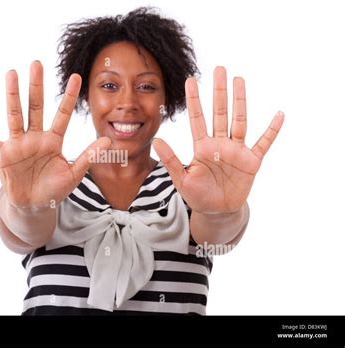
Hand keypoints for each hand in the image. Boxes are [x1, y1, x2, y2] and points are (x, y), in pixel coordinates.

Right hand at [0, 61, 110, 208]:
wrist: (34, 205)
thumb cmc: (54, 188)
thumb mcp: (74, 174)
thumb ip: (88, 157)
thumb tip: (108, 141)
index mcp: (53, 140)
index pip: (62, 115)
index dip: (68, 97)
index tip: (76, 76)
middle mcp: (35, 137)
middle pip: (35, 108)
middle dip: (37, 87)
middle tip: (37, 64)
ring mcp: (17, 144)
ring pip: (14, 116)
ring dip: (12, 96)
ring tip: (12, 74)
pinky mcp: (2, 155)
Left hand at [153, 66, 283, 213]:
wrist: (217, 211)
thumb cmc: (197, 195)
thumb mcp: (181, 179)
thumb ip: (171, 160)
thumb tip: (156, 140)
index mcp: (202, 147)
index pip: (197, 118)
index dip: (194, 100)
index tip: (190, 80)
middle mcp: (220, 143)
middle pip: (220, 113)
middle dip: (219, 92)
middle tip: (219, 69)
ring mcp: (236, 150)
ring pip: (239, 120)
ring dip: (240, 101)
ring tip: (239, 80)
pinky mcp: (251, 161)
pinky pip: (264, 143)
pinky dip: (272, 130)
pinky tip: (279, 114)